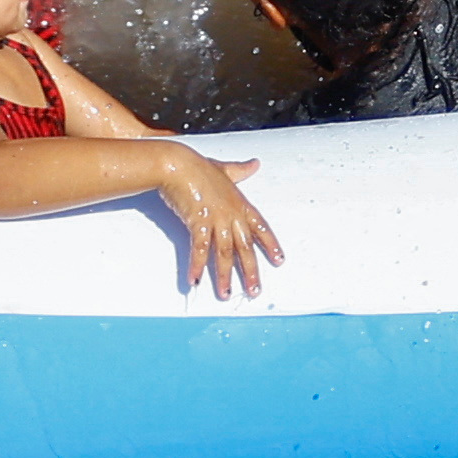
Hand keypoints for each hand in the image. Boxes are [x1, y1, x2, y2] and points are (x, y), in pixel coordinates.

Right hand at [155, 146, 283, 299]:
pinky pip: (199, 250)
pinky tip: (194, 280)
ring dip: (224, 276)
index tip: (279, 260)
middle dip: (250, 271)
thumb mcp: (224, 169)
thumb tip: (255, 163)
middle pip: (245, 248)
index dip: (271, 245)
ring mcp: (216, 220)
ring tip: (225, 294)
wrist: (178, 164)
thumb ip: (241, 170)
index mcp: (240, 203)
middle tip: (254, 290)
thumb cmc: (198, 166)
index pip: (261, 227)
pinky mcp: (198, 223)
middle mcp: (231, 214)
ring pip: (224, 253)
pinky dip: (196, 266)